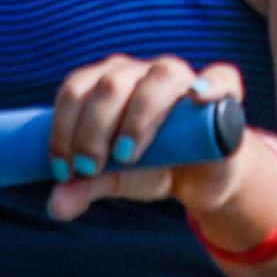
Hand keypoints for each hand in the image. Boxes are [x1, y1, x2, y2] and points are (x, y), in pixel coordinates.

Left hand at [45, 54, 242, 221]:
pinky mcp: (221, 92)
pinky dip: (211, 83)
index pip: (77, 88)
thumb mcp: (114, 179)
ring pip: (160, 76)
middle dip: (93, 129)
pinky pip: (221, 76)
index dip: (63, 127)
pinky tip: (199, 97)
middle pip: (112, 84)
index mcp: (110, 83)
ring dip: (139, 116)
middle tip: (91, 167)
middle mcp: (143, 72)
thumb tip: (55, 205)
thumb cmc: (151, 167)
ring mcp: (184, 77)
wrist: (200, 178)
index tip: (65, 169)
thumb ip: (84, 187)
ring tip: (127, 154)